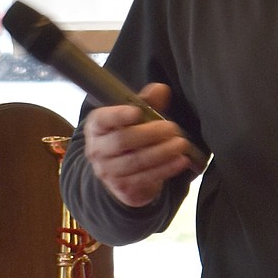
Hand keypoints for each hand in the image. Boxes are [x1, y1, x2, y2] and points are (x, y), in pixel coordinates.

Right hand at [82, 83, 206, 207]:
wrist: (120, 174)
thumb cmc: (129, 137)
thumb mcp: (135, 118)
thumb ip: (147, 102)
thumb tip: (161, 89)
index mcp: (96, 126)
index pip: (103, 120)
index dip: (119, 115)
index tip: (137, 112)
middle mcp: (97, 150)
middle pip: (122, 141)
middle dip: (150, 134)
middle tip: (172, 128)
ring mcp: (108, 172)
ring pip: (136, 161)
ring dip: (162, 152)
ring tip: (181, 143)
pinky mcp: (123, 188)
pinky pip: (146, 178)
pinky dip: (166, 169)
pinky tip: (181, 161)